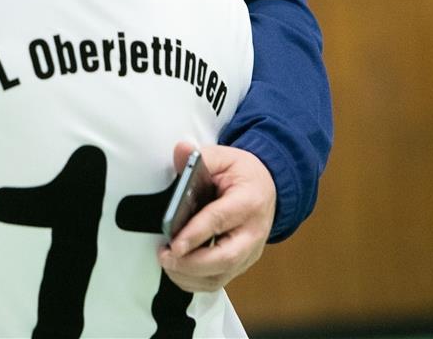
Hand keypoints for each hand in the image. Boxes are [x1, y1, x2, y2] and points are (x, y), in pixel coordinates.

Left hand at [158, 142, 275, 291]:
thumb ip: (200, 156)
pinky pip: (218, 281)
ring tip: (167, 262)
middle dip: (191, 263)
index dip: (195, 234)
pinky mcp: (242, 264)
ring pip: (221, 275)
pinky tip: (178, 270)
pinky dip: (195, 282)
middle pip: (225, 258)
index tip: (174, 244)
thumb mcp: (224, 157)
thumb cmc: (242, 174)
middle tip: (165, 256)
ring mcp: (250, 252)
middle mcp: (253, 232)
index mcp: (249, 201)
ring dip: (189, 275)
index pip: (220, 220)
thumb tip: (179, 150)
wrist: (267, 188)